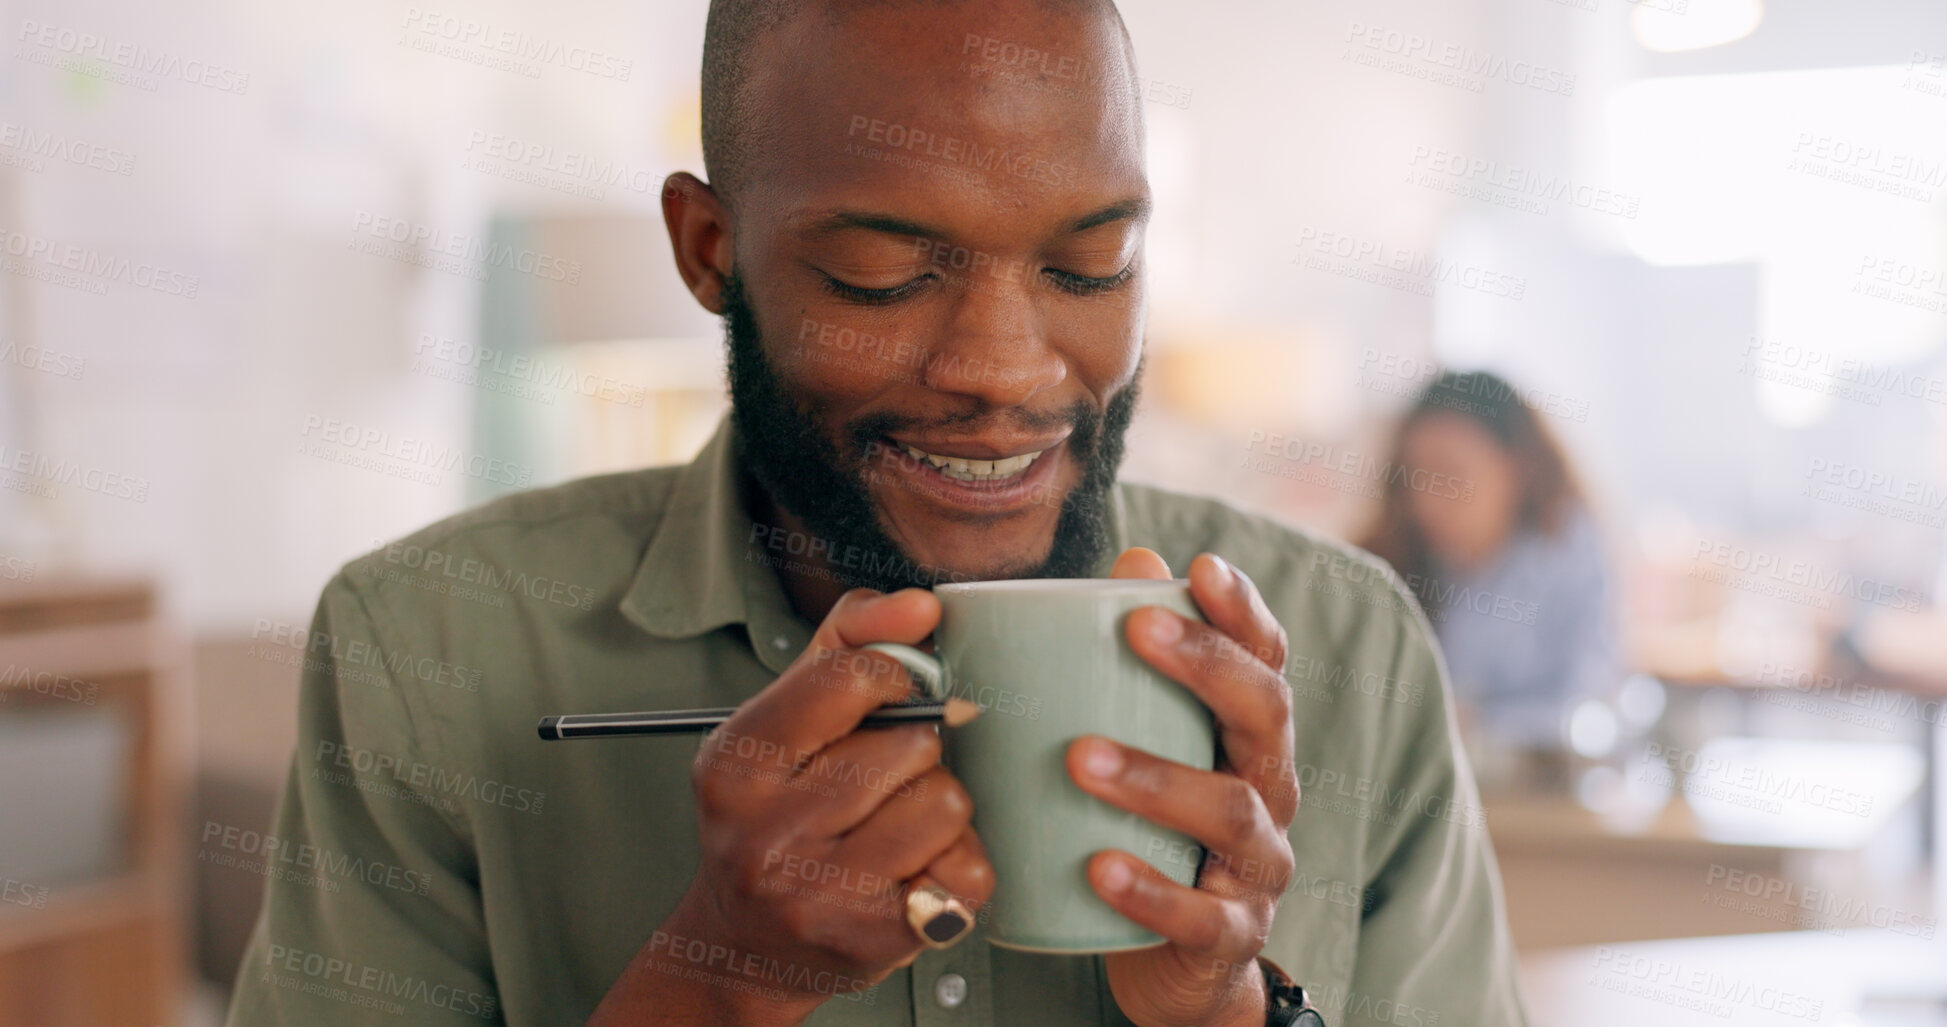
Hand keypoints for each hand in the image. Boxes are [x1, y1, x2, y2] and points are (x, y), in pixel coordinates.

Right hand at [591, 588, 995, 1025]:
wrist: (745, 946)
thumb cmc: (773, 814)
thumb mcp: (783, 716)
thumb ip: (847, 641)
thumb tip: (921, 606)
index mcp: (737, 761)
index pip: (849, 678)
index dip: (896, 677)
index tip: (893, 693)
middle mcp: (767, 831)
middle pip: (913, 744)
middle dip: (913, 754)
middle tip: (876, 782)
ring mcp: (820, 891)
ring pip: (947, 803)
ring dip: (938, 807)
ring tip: (895, 826)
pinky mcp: (875, 938)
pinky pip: (967, 869)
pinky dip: (955, 865)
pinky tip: (912, 871)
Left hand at [1068, 548, 1299, 1026]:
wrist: (1178, 966)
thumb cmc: (1156, 832)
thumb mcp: (1150, 744)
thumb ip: (1138, 662)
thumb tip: (1133, 559)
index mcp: (1248, 736)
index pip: (1264, 660)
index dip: (1242, 611)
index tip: (1202, 566)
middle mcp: (1268, 788)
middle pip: (1265, 713)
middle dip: (1206, 663)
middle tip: (1136, 629)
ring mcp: (1257, 865)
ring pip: (1230, 810)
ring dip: (1158, 777)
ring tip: (1082, 758)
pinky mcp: (1230, 934)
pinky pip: (1201, 914)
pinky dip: (1151, 891)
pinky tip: (1100, 866)